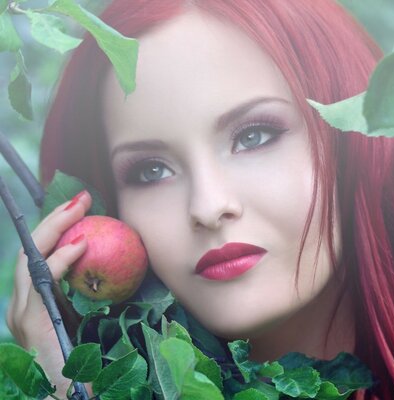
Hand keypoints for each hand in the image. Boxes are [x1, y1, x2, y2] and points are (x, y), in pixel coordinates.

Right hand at [6, 190, 91, 396]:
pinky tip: (81, 244)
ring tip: (78, 206)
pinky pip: (42, 280)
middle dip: (54, 218)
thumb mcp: (94, 316)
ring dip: (54, 228)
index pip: (41, 255)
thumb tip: (121, 260)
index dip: (58, 227)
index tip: (83, 205)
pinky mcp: (30, 321)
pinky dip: (60, 258)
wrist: (77, 394)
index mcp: (37, 302)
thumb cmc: (92, 360)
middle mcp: (23, 305)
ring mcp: (22, 313)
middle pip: (31, 249)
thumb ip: (96, 290)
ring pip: (30, 258)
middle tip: (81, 196)